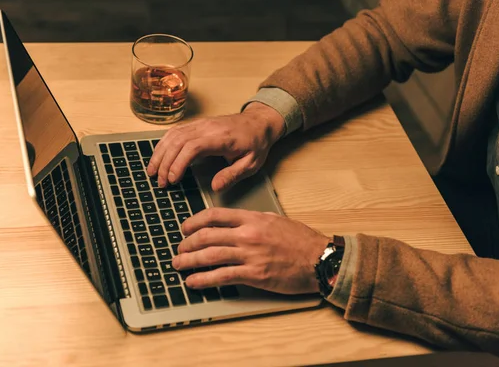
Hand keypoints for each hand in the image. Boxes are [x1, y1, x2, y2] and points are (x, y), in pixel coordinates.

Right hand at [147, 102, 284, 191]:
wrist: (259, 122)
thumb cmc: (255, 143)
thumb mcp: (251, 163)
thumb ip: (233, 175)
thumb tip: (215, 187)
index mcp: (221, 138)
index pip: (192, 147)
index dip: (179, 163)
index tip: (172, 180)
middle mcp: (207, 128)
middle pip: (178, 142)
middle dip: (165, 163)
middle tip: (160, 182)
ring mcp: (200, 124)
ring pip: (173, 135)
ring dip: (160, 153)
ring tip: (152, 171)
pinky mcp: (196, 124)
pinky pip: (175, 131)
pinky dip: (163, 144)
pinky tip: (158, 156)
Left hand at [172, 208, 330, 294]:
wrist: (320, 259)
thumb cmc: (302, 241)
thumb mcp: (276, 220)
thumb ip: (254, 220)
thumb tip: (235, 223)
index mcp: (252, 218)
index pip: (214, 215)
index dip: (194, 222)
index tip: (184, 228)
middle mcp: (248, 234)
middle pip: (207, 236)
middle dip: (187, 243)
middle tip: (178, 250)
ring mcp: (250, 255)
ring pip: (210, 256)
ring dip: (189, 261)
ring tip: (178, 265)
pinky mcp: (254, 275)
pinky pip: (222, 276)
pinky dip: (203, 279)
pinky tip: (193, 282)